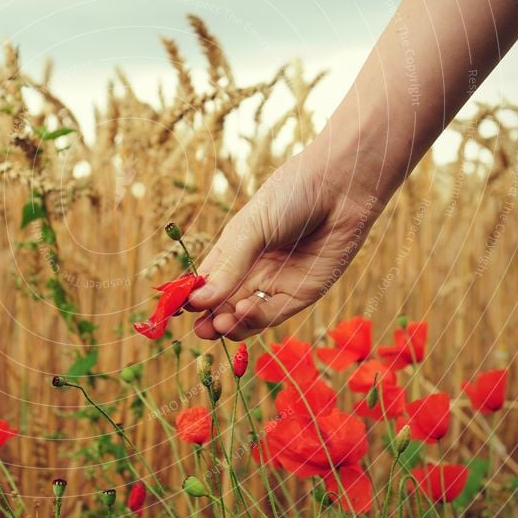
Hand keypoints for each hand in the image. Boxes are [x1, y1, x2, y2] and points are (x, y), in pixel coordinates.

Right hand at [187, 138, 383, 339]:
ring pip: (248, 316)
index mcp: (233, 250)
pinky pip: (275, 314)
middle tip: (200, 331)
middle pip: (224, 305)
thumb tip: (197, 301)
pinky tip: (243, 312)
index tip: (177, 310)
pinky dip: (257, 319)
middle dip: (210, 320)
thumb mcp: (251, 228)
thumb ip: (228, 266)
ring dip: (231, 325)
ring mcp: (278, 283)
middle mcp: (253, 270)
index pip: (206, 281)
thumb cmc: (291, 194)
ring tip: (219, 325)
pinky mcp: (303, 292)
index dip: (191, 297)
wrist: (340, 186)